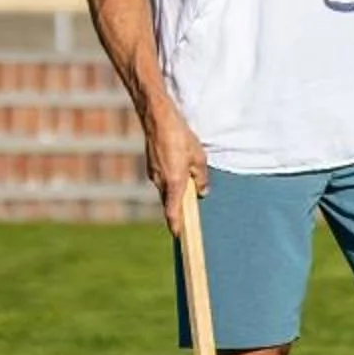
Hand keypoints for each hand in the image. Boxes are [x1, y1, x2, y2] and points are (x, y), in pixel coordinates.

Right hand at [146, 115, 208, 236]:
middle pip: (170, 203)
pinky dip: (172, 182)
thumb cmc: (180, 137)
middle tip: (188, 217)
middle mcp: (160, 181)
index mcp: (174, 183)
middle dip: (179, 210)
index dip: (176, 225)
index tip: (178, 236)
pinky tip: (180, 171)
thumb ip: (201, 178)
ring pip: (166, 190)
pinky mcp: (152, 165)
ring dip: (176, 193)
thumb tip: (202, 192)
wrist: (157, 118)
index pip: (173, 212)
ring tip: (189, 186)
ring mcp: (154, 173)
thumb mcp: (199, 158)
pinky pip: (163, 180)